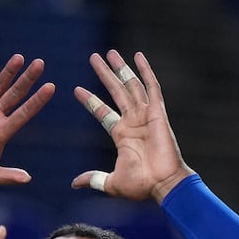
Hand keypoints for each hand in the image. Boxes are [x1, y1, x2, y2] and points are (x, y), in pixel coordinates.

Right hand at [0, 54, 54, 187]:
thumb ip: (7, 176)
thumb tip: (28, 179)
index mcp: (0, 133)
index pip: (23, 113)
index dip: (37, 101)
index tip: (51, 87)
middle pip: (14, 95)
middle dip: (27, 79)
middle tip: (40, 63)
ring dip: (8, 71)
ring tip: (20, 57)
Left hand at [71, 50, 193, 203]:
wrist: (164, 184)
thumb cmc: (141, 186)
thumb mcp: (111, 183)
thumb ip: (93, 179)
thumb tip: (74, 184)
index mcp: (122, 135)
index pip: (103, 112)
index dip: (91, 101)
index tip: (77, 90)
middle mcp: (133, 122)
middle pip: (116, 92)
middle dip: (104, 75)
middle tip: (93, 58)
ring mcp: (146, 115)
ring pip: (131, 85)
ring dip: (121, 68)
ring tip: (109, 52)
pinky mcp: (158, 112)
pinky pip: (152, 87)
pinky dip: (146, 71)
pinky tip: (138, 56)